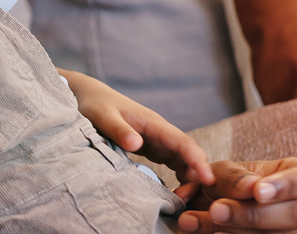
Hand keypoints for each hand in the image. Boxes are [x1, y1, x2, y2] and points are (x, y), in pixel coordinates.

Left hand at [59, 69, 213, 185]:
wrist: (88, 96)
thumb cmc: (95, 104)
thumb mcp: (103, 116)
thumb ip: (119, 130)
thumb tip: (137, 144)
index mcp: (153, 123)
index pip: (183, 143)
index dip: (198, 161)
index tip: (208, 180)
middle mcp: (160, 132)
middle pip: (189, 154)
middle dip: (197, 175)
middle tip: (189, 200)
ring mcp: (158, 140)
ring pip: (183, 160)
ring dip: (189, 179)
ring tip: (183, 201)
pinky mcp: (152, 147)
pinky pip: (173, 163)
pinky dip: (180, 177)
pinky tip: (178, 193)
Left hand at [174, 158, 296, 232]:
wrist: (220, 206)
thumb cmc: (231, 183)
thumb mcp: (226, 172)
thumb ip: (235, 178)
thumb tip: (250, 187)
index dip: (286, 186)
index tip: (258, 192)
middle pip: (295, 214)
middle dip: (253, 215)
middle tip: (217, 210)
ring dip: (239, 231)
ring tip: (206, 221)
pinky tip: (215, 233)